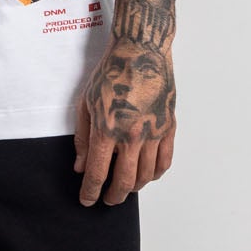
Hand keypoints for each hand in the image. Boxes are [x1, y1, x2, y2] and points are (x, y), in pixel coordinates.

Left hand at [74, 36, 176, 204]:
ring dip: (135, 188)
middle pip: (125, 181)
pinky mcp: (169, 126)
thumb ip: (83, 139)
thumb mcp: (86, 104)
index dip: (91, 192)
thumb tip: (81, 167)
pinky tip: (148, 176)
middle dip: (114, 196)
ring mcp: (154, 132)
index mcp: (107, 130)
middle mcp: (132, 135)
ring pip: (147, 175)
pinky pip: (165, 160)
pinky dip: (156, 174)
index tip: (87, 200)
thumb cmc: (111, 73)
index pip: (98, 173)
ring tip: (126, 189)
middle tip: (108, 199)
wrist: (140, 51)